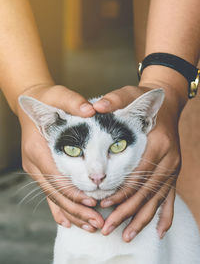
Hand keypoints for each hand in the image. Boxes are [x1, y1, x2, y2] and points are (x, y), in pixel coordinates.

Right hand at [17, 84, 103, 231]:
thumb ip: (73, 102)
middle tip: (96, 223)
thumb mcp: (59, 95)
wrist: (31, 103)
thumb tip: (91, 110)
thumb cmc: (47, 100)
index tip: (91, 201)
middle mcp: (34, 162)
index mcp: (38, 147)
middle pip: (54, 192)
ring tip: (90, 226)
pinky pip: (49, 194)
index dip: (72, 191)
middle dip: (75, 209)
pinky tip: (69, 221)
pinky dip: (59, 209)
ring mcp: (36, 169)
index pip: (55, 175)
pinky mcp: (41, 170)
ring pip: (53, 197)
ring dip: (71, 213)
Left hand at [93, 85, 182, 241]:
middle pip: (147, 192)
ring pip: (157, 199)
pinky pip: (171, 197)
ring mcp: (173, 167)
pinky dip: (165, 215)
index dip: (122, 191)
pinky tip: (160, 231)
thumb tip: (96, 106)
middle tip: (108, 228)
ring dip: (142, 219)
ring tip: (127, 236)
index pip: (139, 174)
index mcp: (158, 143)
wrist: (168, 103)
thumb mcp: (130, 94)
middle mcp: (169, 159)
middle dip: (127, 212)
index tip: (105, 205)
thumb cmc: (146, 102)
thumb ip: (115, 100)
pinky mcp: (172, 172)